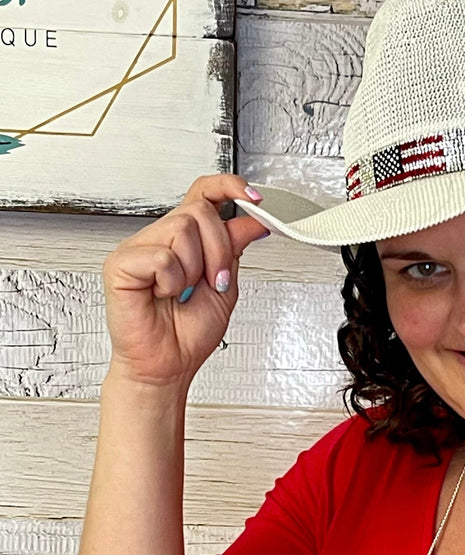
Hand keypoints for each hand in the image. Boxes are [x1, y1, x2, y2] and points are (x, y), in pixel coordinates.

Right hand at [101, 173, 270, 387]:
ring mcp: (137, 248)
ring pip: (182, 229)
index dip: (228, 187)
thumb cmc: (187, 334)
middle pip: (199, 212)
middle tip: (214, 282)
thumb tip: (254, 221)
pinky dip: (172, 281)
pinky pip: (161, 256)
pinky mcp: (121, 263)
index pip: (202, 194)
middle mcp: (159, 238)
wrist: (167, 367)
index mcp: (184, 241)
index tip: (254, 199)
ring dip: (195, 269)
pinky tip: (162, 296)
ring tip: (181, 293)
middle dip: (219, 251)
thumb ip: (235, 250)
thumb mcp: (226, 287)